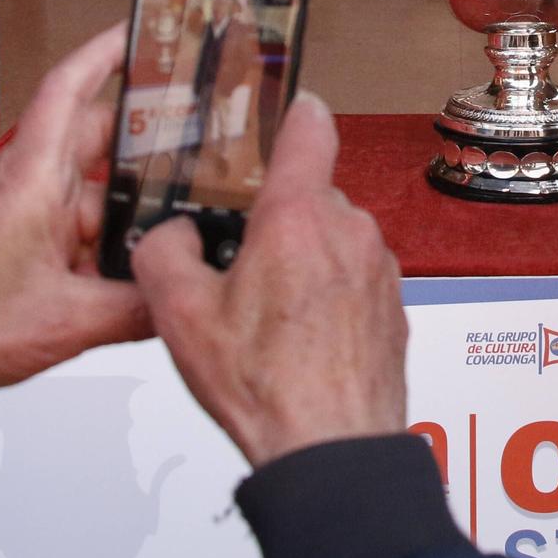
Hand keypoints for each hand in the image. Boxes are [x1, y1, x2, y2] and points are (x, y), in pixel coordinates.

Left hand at [0, 24, 150, 404]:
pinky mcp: (15, 233)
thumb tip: (185, 294)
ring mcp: (18, 206)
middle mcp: (23, 181)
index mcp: (30, 179)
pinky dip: (103, 232)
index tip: (142, 32)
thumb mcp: (70, 322)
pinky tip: (130, 263)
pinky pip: (72, 216)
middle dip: (145, 141)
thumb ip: (139, 307)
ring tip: (174, 220)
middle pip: (95, 138)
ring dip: (125, 202)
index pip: (69, 89)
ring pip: (89, 184)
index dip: (106, 53)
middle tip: (199, 144)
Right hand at [134, 92, 404, 467]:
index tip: (282, 109)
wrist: (333, 448)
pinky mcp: (394, 304)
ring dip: (303, 261)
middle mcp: (348, 230)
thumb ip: (163, 253)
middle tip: (238, 263)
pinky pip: (354, 278)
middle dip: (275, 220)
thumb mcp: (180, 316)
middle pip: (309, 196)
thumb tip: (171, 234)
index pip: (309, 128)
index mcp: (298, 216)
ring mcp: (379, 267)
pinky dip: (328, 296)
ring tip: (267, 316)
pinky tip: (300, 338)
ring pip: (332, 240)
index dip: (292, 113)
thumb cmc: (267, 387)